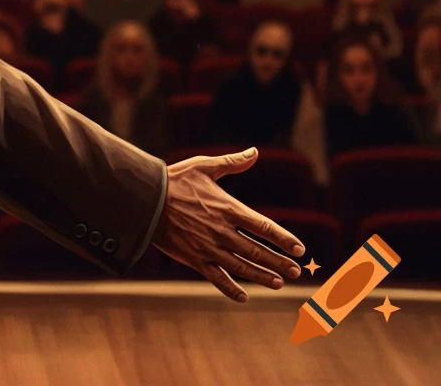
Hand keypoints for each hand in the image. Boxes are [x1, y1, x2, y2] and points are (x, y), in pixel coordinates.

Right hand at [151, 147, 304, 302]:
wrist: (146, 199)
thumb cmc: (175, 179)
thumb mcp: (204, 166)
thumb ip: (232, 162)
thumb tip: (254, 151)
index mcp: (228, 208)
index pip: (264, 227)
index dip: (284, 239)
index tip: (300, 249)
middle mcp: (223, 231)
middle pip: (258, 251)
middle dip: (279, 262)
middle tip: (296, 272)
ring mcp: (209, 248)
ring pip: (242, 268)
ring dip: (262, 276)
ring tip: (278, 283)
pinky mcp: (195, 259)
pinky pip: (217, 278)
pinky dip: (231, 289)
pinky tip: (243, 297)